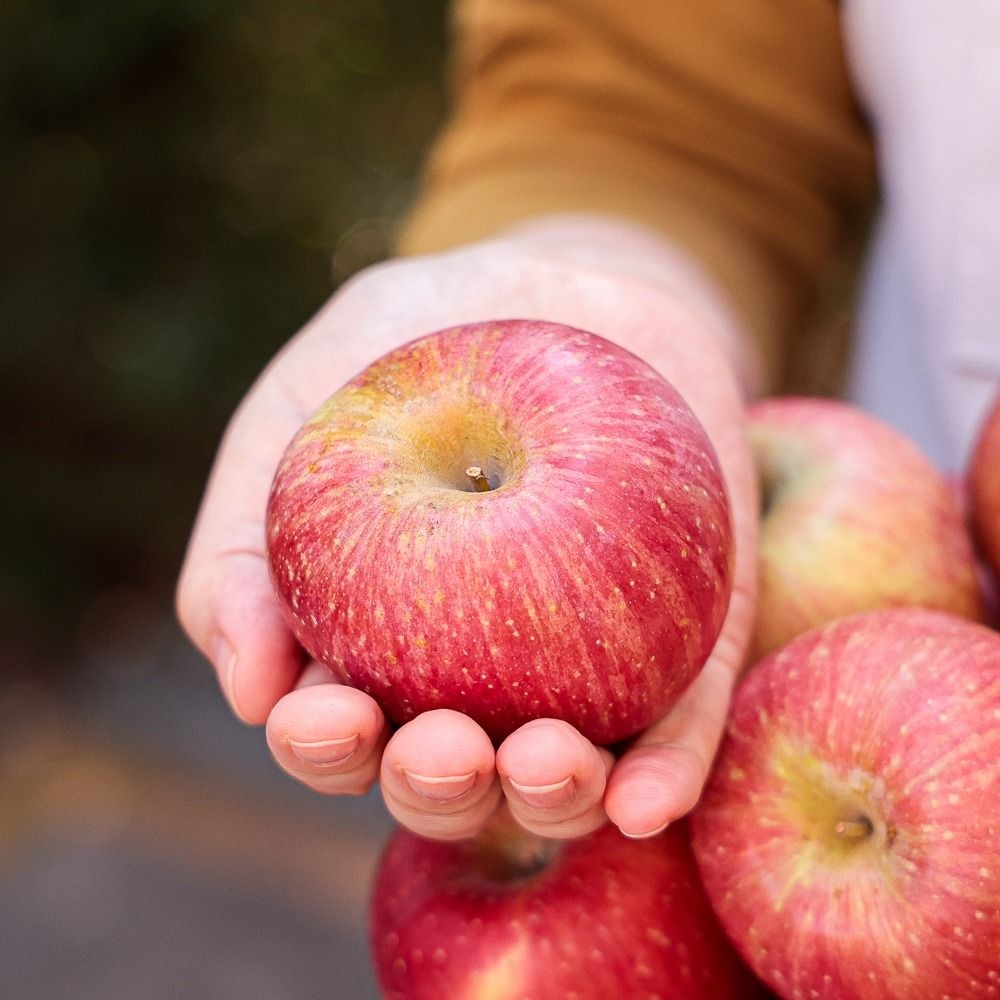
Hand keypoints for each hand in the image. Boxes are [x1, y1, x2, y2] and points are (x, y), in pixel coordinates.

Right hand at [176, 217, 759, 840]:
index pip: (343, 734)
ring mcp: (585, 670)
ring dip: (550, 799)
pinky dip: (666, 773)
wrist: (552, 286)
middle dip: (439, 790)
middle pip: (455, 779)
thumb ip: (242, 548)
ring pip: (565, 773)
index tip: (326, 715)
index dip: (325, 750)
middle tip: (442, 749)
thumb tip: (251, 691)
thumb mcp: (293, 416)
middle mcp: (475, 679)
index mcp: (376, 646)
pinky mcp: (684, 641)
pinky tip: (646, 801)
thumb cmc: (401, 355)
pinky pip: (681, 722)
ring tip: (547, 763)